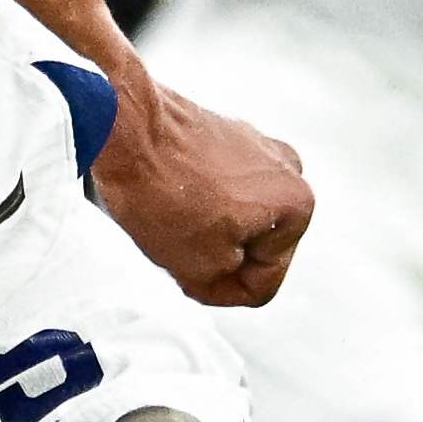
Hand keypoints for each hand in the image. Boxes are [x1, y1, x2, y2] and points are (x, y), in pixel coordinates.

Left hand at [96, 72, 309, 307]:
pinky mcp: (225, 132)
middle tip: (179, 253)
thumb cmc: (161, 191)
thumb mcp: (200, 269)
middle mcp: (286, 167)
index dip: (224, 291)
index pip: (264, 279)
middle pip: (253, 244)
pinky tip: (165, 200)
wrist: (125, 130)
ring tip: (169, 222)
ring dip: (205, 229)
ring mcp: (256, 144)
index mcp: (296, 203)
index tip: (195, 280)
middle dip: (217, 256)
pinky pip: (216, 185)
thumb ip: (227, 284)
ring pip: (235, 215)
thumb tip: (227, 270)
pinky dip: (194, 200)